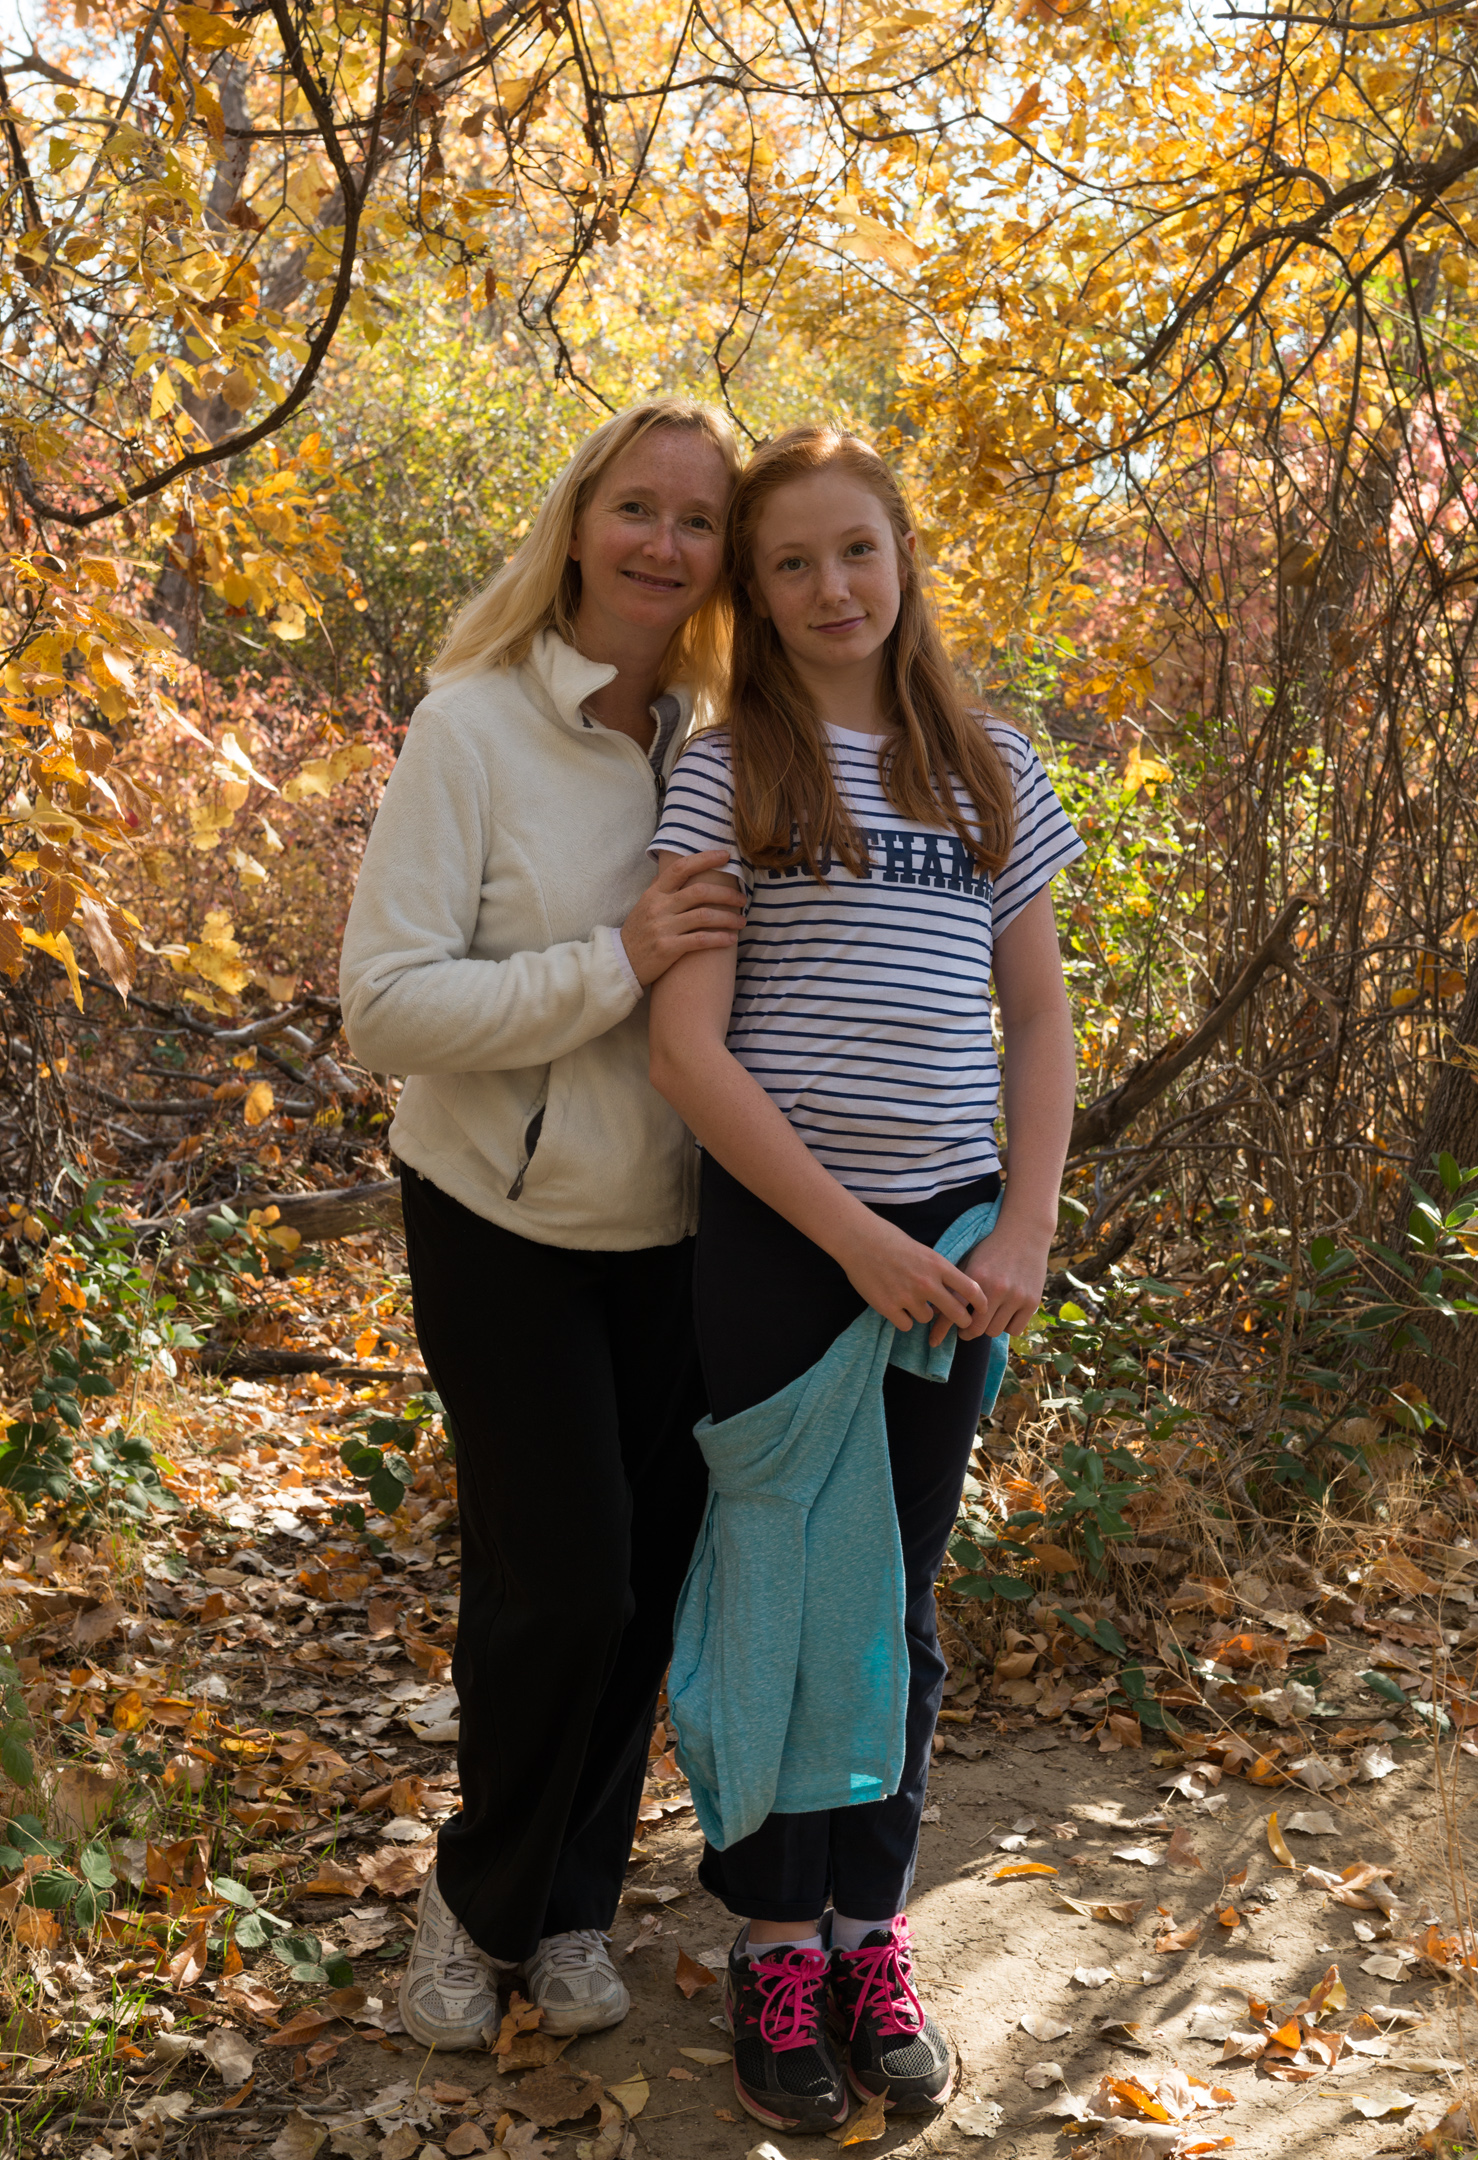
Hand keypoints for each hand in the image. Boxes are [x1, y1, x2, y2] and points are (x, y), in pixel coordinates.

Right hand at [620, 850, 744, 987]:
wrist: (621, 964)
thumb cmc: (637, 933)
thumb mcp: (644, 905)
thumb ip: (659, 888)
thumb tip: (673, 869)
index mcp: (654, 893)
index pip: (681, 868)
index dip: (705, 859)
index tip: (726, 856)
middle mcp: (659, 907)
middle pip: (699, 892)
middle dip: (726, 894)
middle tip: (742, 898)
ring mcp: (663, 928)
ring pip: (704, 916)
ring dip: (728, 918)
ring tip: (742, 921)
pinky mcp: (668, 949)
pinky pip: (700, 940)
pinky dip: (719, 938)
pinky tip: (731, 939)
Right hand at [836, 1214, 981, 1337]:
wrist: (859, 1240)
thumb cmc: (891, 1241)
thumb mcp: (924, 1252)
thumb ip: (939, 1273)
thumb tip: (950, 1296)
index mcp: (938, 1265)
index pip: (970, 1289)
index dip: (981, 1303)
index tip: (983, 1309)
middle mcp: (926, 1283)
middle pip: (956, 1313)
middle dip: (962, 1321)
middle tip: (962, 1323)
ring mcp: (907, 1297)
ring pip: (927, 1319)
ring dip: (922, 1313)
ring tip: (909, 1300)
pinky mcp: (888, 1307)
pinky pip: (906, 1325)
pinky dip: (903, 1318)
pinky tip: (896, 1306)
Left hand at [949, 1220, 1052, 1344]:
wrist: (1025, 1231)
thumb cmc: (992, 1247)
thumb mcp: (970, 1261)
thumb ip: (956, 1284)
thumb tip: (937, 1310)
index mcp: (975, 1278)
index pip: (953, 1311)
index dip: (941, 1330)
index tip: (934, 1341)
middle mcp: (996, 1289)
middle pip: (976, 1329)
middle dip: (967, 1331)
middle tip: (965, 1329)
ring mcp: (1016, 1296)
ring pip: (994, 1331)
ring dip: (988, 1327)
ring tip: (987, 1317)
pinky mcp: (1031, 1301)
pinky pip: (1015, 1330)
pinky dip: (1008, 1326)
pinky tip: (1005, 1315)